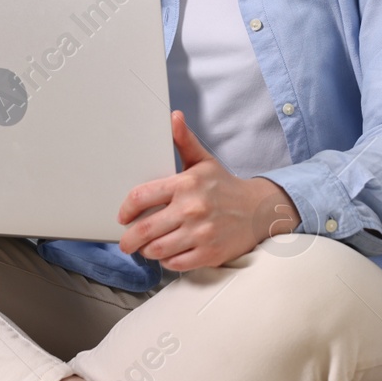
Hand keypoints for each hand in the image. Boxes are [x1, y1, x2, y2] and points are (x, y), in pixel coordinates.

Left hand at [118, 110, 302, 270]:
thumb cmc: (225, 186)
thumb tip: (173, 117)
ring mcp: (201, 233)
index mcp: (186, 184)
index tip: (123, 216)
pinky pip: (175, 263)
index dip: (126, 209)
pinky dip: (166, 261)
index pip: (142, 197)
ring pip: (157, 250)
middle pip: (145, 229)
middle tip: (125, 242)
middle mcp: (192, 209)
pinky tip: (167, 253)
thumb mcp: (204, 161)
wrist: (259, 210)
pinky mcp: (209, 254)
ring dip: (147, 251)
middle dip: (128, 239)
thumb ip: (184, 141)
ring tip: (146, 247)